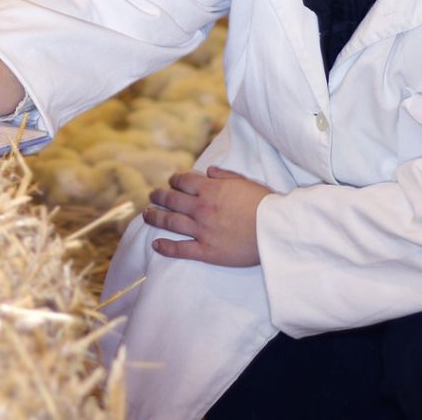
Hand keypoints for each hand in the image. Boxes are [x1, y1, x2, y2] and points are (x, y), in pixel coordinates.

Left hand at [144, 167, 273, 266]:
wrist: (275, 230)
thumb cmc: (264, 204)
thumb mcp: (245, 182)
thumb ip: (225, 175)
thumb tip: (208, 170)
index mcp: (210, 189)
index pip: (183, 181)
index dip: (174, 180)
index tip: (170, 182)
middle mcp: (201, 208)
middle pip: (172, 200)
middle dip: (159, 196)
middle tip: (151, 196)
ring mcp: (202, 230)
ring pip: (171, 222)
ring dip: (155, 217)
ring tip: (146, 215)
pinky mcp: (207, 251)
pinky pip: (181, 249)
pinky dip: (166, 247)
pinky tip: (155, 245)